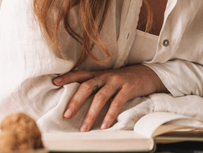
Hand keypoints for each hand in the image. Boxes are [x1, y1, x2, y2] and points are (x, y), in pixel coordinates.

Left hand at [52, 65, 166, 130]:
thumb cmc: (124, 80)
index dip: (67, 77)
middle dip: (75, 101)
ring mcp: (117, 82)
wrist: (148, 74)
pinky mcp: (128, 89)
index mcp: (99, 74)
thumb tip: (77, 99)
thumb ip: (95, 85)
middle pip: (87, 86)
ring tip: (84, 128)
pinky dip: (110, 115)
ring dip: (91, 114)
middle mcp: (106, 76)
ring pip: (100, 97)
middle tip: (66, 115)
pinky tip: (104, 126)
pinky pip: (117, 102)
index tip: (54, 82)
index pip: (80, 74)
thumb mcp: (108, 79)